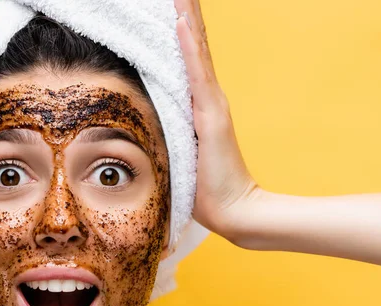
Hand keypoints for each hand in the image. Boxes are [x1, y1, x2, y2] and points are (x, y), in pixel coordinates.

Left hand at [174, 0, 260, 243]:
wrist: (232, 209)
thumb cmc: (205, 186)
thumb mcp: (181, 153)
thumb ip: (173, 134)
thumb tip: (147, 126)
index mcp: (198, 102)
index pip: (187, 57)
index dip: (179, 27)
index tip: (168, 3)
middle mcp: (207, 95)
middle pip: (194, 44)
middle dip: (184, 12)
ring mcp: (211, 103)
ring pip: (196, 50)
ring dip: (186, 16)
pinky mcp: (211, 115)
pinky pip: (196, 73)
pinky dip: (189, 46)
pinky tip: (180, 20)